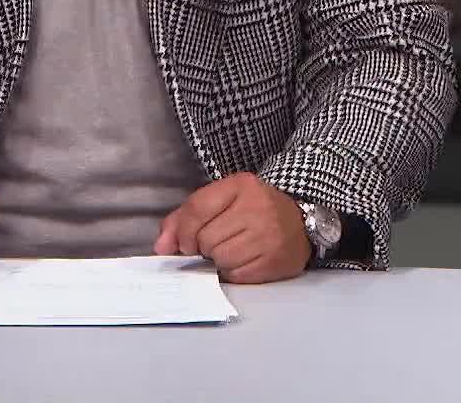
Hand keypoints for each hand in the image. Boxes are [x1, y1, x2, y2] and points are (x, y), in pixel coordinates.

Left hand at [152, 172, 311, 283]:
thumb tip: (161, 247)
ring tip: (229, 250)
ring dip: (217, 260)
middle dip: (203, 246)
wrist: (299, 219)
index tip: (184, 242)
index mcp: (240, 186)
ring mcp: (269, 236)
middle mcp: (258, 209)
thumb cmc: (251, 209)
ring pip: (221, 259)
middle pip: (206, 240)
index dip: (182, 232)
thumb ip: (184, 218)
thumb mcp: (219, 200)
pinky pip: (236, 275)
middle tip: (213, 243)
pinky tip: (241, 260)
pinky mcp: (276, 261)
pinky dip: (231, 272)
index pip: (197, 210)